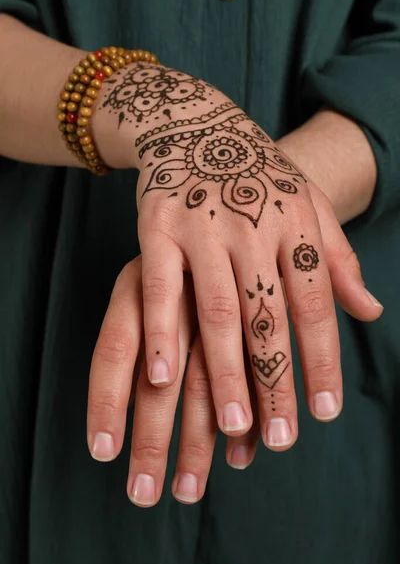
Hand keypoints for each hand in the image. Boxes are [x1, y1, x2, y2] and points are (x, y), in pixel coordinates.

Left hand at [87, 257, 259, 505]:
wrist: (243, 196)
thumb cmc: (183, 247)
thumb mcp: (153, 273)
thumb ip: (135, 334)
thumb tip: (130, 397)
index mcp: (140, 284)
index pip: (114, 349)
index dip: (104, 401)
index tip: (103, 454)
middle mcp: (178, 296)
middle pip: (161, 382)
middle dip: (150, 440)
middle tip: (143, 495)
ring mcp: (221, 303)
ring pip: (209, 384)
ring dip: (199, 441)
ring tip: (188, 491)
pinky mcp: (260, 305)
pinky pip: (253, 370)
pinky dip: (248, 413)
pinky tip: (242, 455)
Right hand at [91, 62, 382, 476]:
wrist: (197, 124)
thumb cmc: (258, 177)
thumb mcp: (308, 206)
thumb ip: (339, 261)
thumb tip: (371, 312)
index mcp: (297, 225)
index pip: (317, 304)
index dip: (323, 359)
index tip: (326, 412)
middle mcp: (255, 227)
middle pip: (269, 317)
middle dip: (276, 380)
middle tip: (279, 438)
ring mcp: (205, 228)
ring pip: (219, 309)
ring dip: (226, 370)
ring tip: (234, 424)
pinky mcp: (159, 227)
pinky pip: (161, 287)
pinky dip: (162, 331)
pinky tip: (163, 376)